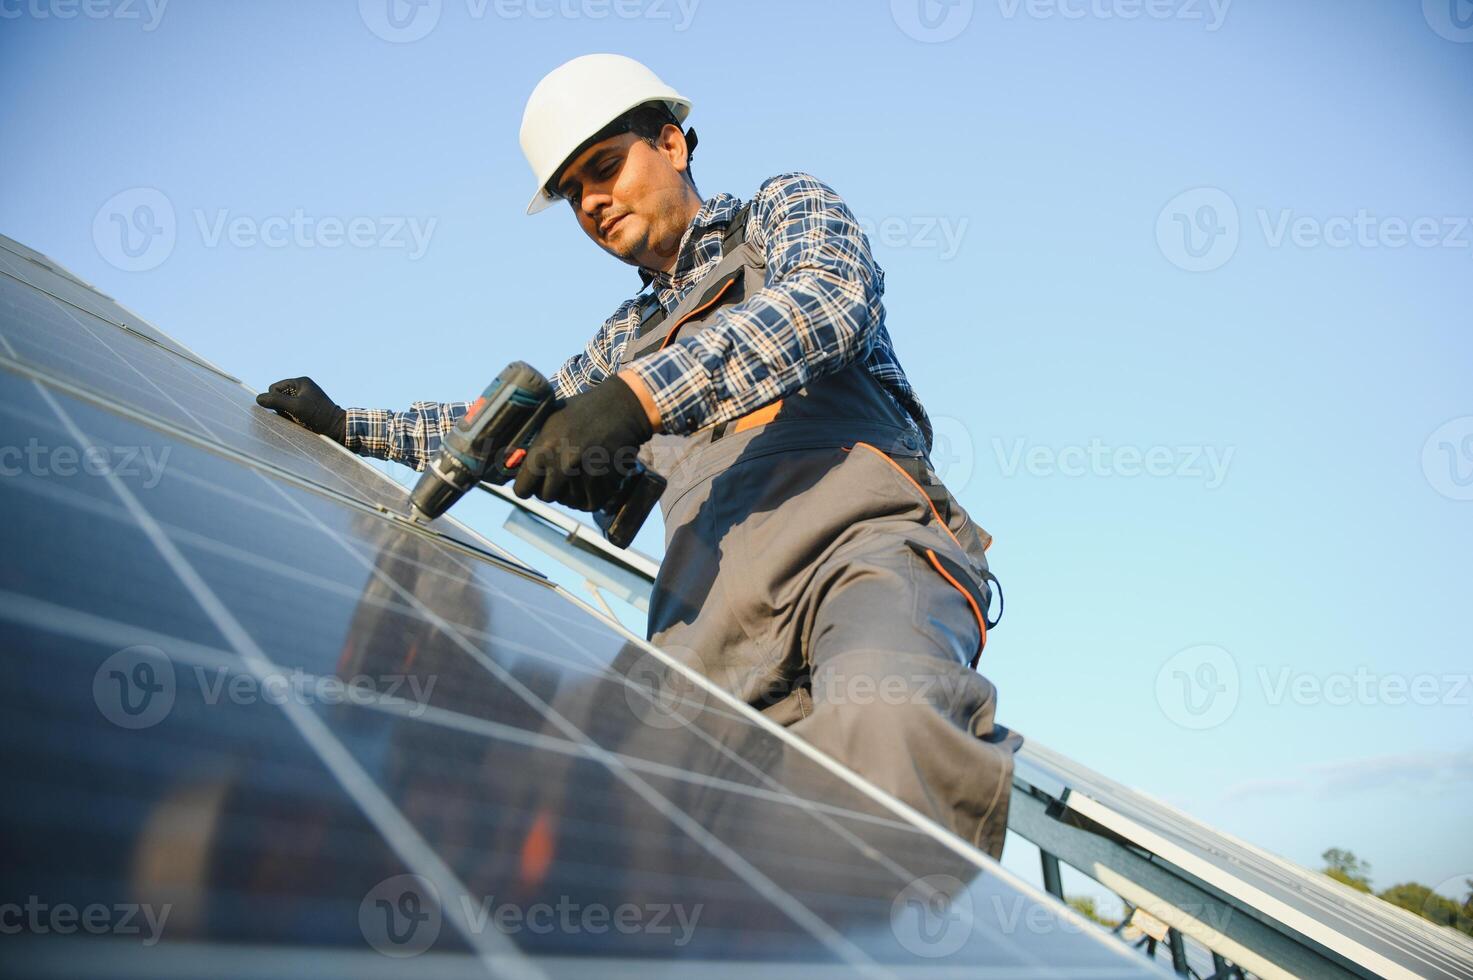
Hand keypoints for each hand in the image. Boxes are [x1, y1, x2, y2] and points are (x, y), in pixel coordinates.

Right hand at [255, 377, 345, 442]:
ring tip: (300, 420)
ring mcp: (304, 399)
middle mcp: (302, 389)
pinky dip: (292, 419)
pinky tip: (301, 424)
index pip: (274, 388)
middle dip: (281, 408)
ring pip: (283, 407)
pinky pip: (290, 413)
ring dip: (286, 415)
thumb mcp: (296, 407)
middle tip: (294, 415)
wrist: (338, 429)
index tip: (287, 408)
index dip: (275, 400)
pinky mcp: (306, 410)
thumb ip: (276, 401)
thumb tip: (258, 399)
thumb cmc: (319, 416)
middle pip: (277, 398)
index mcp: (300, 382)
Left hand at [512, 377, 653, 510]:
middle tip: (559, 476)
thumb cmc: (582, 410)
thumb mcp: (550, 421)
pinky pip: (590, 503)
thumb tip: (517, 464)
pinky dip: (589, 497)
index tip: (532, 483)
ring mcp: (585, 475)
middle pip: (546, 497)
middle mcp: (563, 466)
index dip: (526, 487)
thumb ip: (535, 446)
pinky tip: (591, 482)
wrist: (621, 407)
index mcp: (543, 450)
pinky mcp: (605, 482)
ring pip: (569, 502)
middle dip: (550, 488)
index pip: (522, 490)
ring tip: (578, 475)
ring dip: (571, 493)